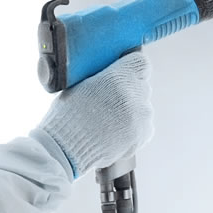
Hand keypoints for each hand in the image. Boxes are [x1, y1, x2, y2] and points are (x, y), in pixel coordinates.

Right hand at [37, 52, 153, 177]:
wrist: (68, 149)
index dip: (131, 67)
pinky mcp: (144, 134)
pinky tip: (114, 131)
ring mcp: (142, 116)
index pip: (140, 63)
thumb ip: (104, 76)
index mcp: (120, 77)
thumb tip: (112, 73)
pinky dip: (132, 127)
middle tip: (109, 101)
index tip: (124, 72)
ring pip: (142, 106)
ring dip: (130, 110)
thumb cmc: (68, 116)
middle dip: (128, 90)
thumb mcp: (81, 83)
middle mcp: (136, 94)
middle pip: (141, 85)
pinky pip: (143, 125)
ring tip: (108, 120)